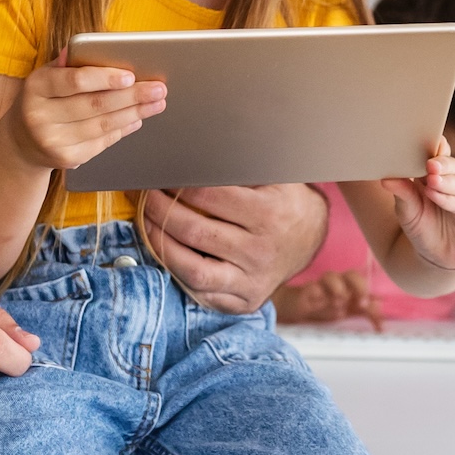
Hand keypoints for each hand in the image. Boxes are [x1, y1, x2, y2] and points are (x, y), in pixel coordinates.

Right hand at [1, 58, 164, 170]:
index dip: (105, 78)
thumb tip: (89, 48)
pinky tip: (137, 119)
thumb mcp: (47, 77)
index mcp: (36, 86)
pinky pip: (102, 142)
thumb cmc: (43, 99)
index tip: (131, 76)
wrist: (21, 142)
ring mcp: (53, 141)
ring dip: (134, 113)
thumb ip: (68, 64)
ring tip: (156, 103)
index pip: (75, 81)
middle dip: (132, 96)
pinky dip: (123, 129)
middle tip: (158, 88)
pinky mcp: (67, 159)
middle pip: (95, 105)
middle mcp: (40, 116)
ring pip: (103, 125)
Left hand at [141, 182, 329, 313]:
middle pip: (196, 233)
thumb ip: (238, 167)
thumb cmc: (282, 201)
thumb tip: (191, 153)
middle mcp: (262, 251)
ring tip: (147, 225)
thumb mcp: (272, 176)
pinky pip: (201, 293)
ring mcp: (253, 280)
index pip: (210, 197)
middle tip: (146, 196)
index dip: (179, 185)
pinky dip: (177, 273)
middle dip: (161, 212)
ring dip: (161, 246)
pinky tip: (165, 253)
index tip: (162, 177)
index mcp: (269, 214)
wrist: (308, 238)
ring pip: (193, 270)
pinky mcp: (244, 301)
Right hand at [274, 269, 380, 326]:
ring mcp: (321, 286)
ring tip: (339, 303)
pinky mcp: (305, 291)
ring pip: (331, 276)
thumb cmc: (322, 306)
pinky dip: (318, 293)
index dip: (375, 301)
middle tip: (362, 304)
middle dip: (360, 287)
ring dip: (338, 288)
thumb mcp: (347, 312)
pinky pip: (312, 287)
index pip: (366, 287)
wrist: (294, 306)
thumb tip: (383, 307)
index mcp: (349, 288)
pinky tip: (320, 301)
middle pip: (352, 275)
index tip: (379, 324)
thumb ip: (365, 311)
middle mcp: (337, 284)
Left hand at [379, 137, 454, 272]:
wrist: (436, 258)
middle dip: (441, 163)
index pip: (438, 153)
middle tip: (430, 164)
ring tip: (432, 179)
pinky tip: (437, 196)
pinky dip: (450, 199)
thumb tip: (385, 179)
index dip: (433, 146)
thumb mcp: (406, 209)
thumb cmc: (421, 226)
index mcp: (436, 172)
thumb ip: (401, 192)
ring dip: (446, 180)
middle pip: (452, 164)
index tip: (424, 141)